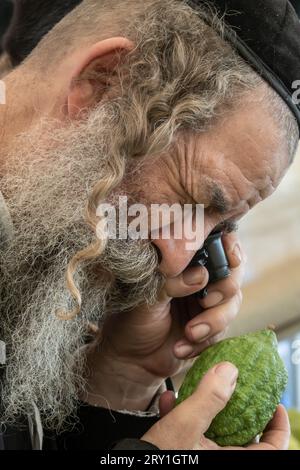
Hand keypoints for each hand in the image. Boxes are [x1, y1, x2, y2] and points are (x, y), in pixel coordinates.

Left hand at [84, 232, 245, 409]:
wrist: (131, 360)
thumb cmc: (132, 320)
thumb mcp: (148, 295)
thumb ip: (173, 282)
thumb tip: (200, 276)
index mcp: (183, 262)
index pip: (216, 243)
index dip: (229, 248)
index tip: (230, 258)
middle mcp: (199, 278)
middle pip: (232, 273)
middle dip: (223, 289)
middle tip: (205, 301)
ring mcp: (208, 302)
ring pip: (232, 303)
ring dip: (213, 320)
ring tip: (189, 333)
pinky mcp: (211, 327)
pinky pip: (222, 331)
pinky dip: (205, 340)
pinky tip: (181, 348)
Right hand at [142, 362, 289, 449]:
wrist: (129, 465)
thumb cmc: (158, 457)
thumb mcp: (185, 427)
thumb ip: (208, 397)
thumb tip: (229, 370)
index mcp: (230, 460)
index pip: (272, 448)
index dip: (278, 425)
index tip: (275, 402)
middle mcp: (219, 459)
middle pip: (243, 434)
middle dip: (237, 405)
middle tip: (235, 385)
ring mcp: (200, 456)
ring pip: (214, 431)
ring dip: (204, 406)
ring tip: (196, 386)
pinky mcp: (182, 453)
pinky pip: (191, 434)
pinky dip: (182, 417)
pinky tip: (167, 400)